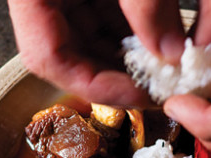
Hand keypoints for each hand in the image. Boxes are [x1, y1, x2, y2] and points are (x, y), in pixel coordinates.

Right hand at [7, 0, 149, 106]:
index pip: (48, 58)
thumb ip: (146, 5)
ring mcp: (59, 0)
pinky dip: (127, 39)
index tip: (139, 95)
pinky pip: (97, 25)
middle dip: (116, 79)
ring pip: (87, 47)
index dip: (97, 87)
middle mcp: (40, 2)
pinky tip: (153, 44)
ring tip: (159, 68)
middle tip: (155, 88)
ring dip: (125, 63)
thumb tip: (170, 52)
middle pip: (70, 60)